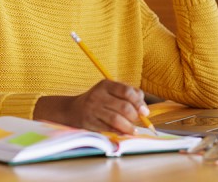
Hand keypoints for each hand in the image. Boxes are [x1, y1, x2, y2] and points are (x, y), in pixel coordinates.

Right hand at [34, 80, 149, 133]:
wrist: (72, 109)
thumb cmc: (98, 100)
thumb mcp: (111, 91)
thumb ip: (129, 95)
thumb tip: (144, 109)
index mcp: (106, 84)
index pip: (127, 91)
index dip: (139, 102)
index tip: (145, 112)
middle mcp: (98, 95)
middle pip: (123, 107)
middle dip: (135, 116)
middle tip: (138, 121)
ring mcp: (92, 109)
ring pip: (116, 119)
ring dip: (128, 127)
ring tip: (133, 131)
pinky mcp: (88, 122)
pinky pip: (107, 128)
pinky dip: (118, 131)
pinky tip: (123, 132)